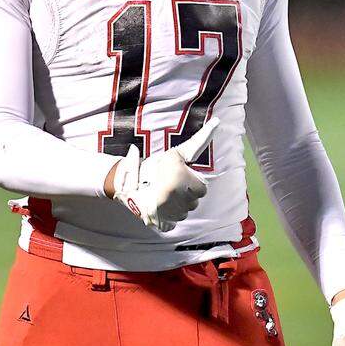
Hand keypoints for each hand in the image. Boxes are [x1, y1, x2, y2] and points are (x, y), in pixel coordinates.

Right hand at [110, 117, 218, 231]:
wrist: (126, 184)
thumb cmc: (153, 166)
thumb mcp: (176, 153)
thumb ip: (198, 142)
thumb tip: (218, 121)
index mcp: (184, 181)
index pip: (202, 187)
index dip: (191, 181)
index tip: (177, 178)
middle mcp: (181, 199)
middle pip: (194, 200)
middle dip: (185, 192)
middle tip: (168, 184)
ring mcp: (173, 214)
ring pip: (185, 211)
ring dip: (177, 204)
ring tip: (162, 194)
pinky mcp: (165, 224)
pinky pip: (175, 221)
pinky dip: (169, 215)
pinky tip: (160, 205)